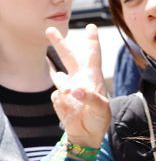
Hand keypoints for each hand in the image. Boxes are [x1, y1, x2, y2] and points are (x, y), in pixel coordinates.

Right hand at [46, 24, 109, 148]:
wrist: (86, 134)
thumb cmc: (98, 119)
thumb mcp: (101, 110)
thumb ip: (91, 98)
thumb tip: (75, 89)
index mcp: (93, 78)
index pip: (93, 55)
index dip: (92, 41)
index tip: (91, 26)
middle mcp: (79, 79)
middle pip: (68, 57)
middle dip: (59, 43)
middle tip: (49, 29)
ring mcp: (67, 87)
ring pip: (58, 75)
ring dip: (61, 80)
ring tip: (74, 95)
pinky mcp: (58, 97)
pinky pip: (57, 96)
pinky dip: (63, 103)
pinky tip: (70, 110)